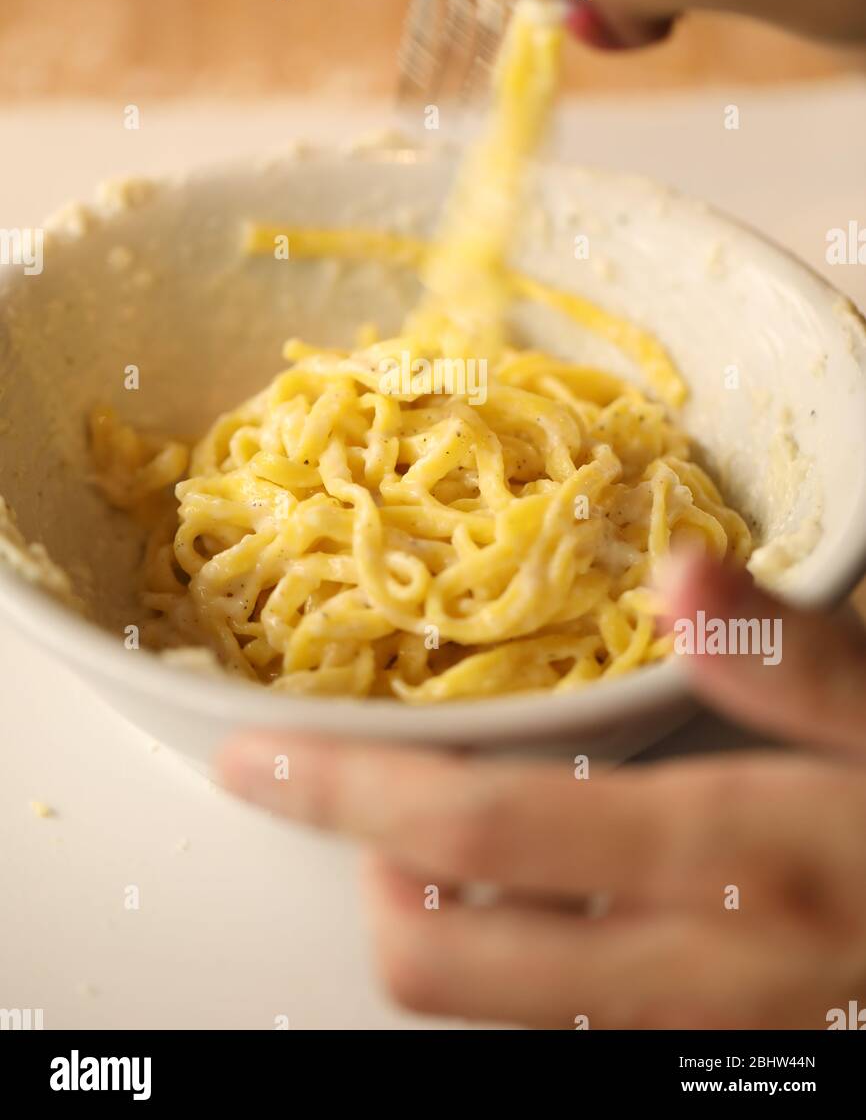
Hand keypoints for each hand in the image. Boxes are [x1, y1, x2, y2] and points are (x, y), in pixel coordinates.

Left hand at [219, 555, 865, 1028]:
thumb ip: (799, 654)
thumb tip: (682, 575)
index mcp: (731, 862)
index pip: (483, 840)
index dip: (351, 797)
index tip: (259, 758)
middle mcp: (698, 968)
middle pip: (452, 972)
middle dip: (365, 884)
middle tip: (354, 792)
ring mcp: (705, 1021)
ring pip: (502, 1011)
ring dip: (434, 927)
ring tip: (427, 831)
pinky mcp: (722, 1034)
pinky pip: (575, 1018)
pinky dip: (514, 957)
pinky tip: (535, 878)